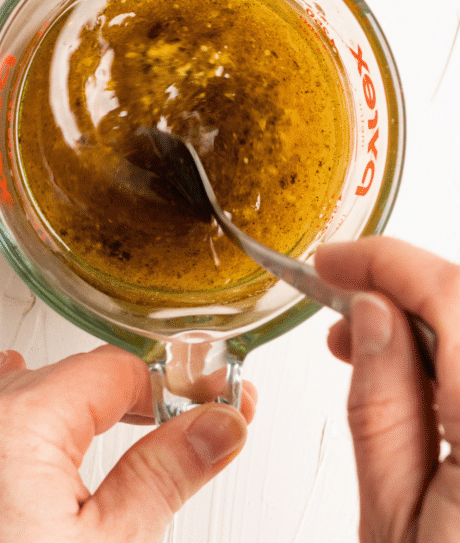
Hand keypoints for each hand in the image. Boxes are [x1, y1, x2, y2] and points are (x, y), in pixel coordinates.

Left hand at [0, 345, 256, 542]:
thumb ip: (166, 473)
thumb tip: (216, 426)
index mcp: (12, 430)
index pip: (110, 370)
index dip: (171, 386)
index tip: (212, 404)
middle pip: (67, 378)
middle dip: (131, 398)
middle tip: (192, 424)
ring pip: (21, 395)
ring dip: (79, 406)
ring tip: (134, 420)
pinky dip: (29, 423)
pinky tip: (42, 427)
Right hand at [316, 236, 458, 541]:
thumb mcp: (391, 521)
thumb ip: (382, 406)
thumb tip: (367, 317)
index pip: (457, 301)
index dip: (388, 263)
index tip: (332, 263)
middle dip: (410, 285)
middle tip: (339, 299)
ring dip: (435, 320)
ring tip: (363, 342)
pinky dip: (456, 356)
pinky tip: (417, 373)